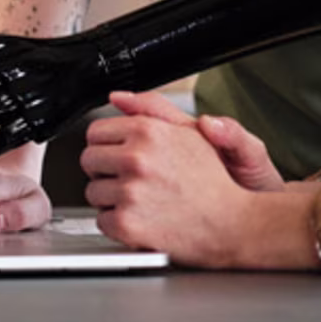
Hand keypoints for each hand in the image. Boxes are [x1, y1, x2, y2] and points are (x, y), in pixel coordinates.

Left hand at [81, 92, 318, 268]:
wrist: (231, 222)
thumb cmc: (212, 181)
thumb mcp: (188, 133)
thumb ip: (150, 109)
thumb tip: (117, 97)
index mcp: (148, 132)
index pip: (96, 132)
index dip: (107, 145)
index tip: (119, 155)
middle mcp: (136, 159)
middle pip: (89, 161)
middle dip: (105, 171)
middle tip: (130, 180)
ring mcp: (130, 192)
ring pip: (93, 193)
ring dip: (111, 199)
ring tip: (140, 200)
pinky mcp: (127, 223)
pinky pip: (101, 221)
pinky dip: (118, 224)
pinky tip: (141, 219)